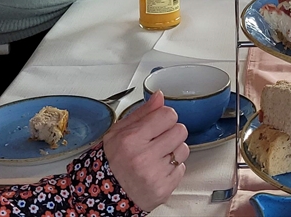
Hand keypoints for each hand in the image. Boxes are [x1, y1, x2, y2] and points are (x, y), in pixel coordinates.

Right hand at [103, 91, 188, 211]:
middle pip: (180, 130)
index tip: (158, 124)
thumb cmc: (113, 161)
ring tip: (157, 156)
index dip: (165, 118)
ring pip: (184, 149)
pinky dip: (173, 168)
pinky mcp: (164, 189)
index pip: (168, 115)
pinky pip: (182, 168)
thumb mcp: (118, 132)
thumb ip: (142, 113)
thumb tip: (159, 96)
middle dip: (171, 133)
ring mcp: (155, 175)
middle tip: (158, 140)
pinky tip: (158, 169)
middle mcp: (143, 158)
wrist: (107, 195)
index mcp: (131, 140)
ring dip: (173, 151)